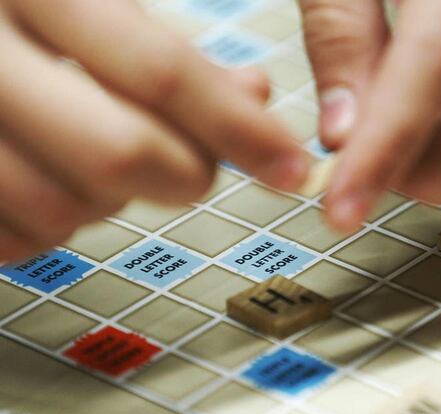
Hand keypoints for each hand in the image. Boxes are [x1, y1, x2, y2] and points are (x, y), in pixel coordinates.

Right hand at [0, 0, 307, 261]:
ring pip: (62, 209)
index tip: (290, 167)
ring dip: (112, 206)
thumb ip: (162, 44)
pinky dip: (51, 230)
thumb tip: (253, 95)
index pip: (156, 71)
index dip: (240, 129)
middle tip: (196, 170)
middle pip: (118, 153)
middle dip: (182, 174)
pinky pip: (11, 241)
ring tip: (107, 165)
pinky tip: (53, 184)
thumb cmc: (18, 9)